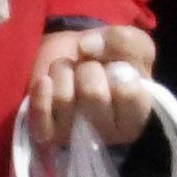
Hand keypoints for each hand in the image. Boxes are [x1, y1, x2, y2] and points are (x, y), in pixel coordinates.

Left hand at [36, 18, 161, 153]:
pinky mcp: (48, 133)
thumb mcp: (135, 43)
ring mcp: (76, 136)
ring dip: (64, 72)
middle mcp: (109, 135)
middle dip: (88, 68)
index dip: (118, 69)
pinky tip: (46, 81)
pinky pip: (40, 117)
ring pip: (64, 98)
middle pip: (93, 94)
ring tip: (72, 73)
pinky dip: (41, 93)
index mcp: (137, 118)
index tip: (115, 67)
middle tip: (90, 69)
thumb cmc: (114, 58)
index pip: (128, 93)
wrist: (80, 59)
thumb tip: (86, 47)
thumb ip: (123, 40)